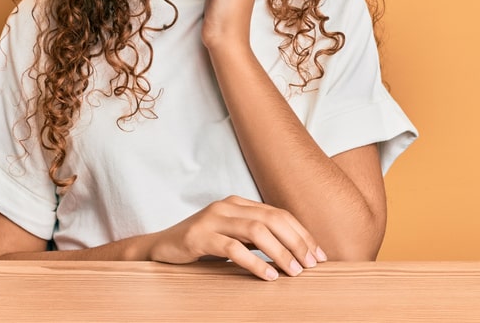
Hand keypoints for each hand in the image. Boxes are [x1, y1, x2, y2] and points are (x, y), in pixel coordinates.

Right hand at [146, 195, 324, 280]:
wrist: (160, 247)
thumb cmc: (201, 245)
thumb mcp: (231, 237)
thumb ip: (255, 238)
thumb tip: (293, 253)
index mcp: (238, 204)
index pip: (278, 214)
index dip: (301, 233)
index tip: (318, 255)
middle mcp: (227, 206)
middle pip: (272, 219)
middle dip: (296, 242)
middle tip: (311, 264)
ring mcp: (212, 219)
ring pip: (256, 231)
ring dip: (280, 252)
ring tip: (294, 271)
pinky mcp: (198, 236)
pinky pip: (232, 248)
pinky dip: (255, 262)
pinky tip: (268, 275)